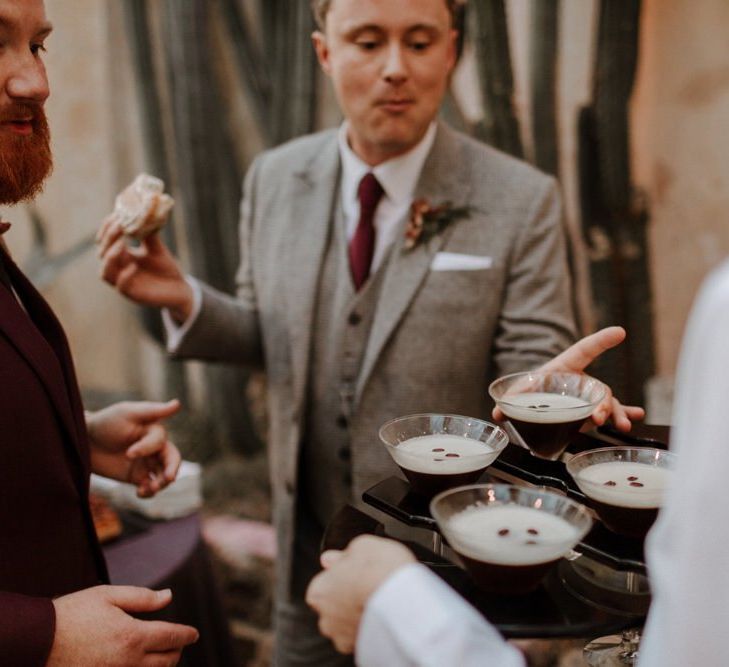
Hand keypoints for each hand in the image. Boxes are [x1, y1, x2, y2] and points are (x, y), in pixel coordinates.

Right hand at [48, 586, 198, 666]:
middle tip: (180, 642)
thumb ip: (143, 598)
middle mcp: (128, 661)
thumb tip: (169, 596)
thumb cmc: (73, 614)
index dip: (186, 634)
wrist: (38, 641)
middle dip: (177, 651)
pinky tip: (142, 664)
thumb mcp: (109, 595)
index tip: (194, 633)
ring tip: (164, 654)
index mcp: (133, 635)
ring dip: (163, 664)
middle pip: (167, 661)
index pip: (172, 637)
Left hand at [87, 400, 181, 496]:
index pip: (160, 442)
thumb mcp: (127, 413)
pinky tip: (140, 493)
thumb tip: (177, 403)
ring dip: (162, 483)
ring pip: (164, 475)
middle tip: (169, 478)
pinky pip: (149, 487)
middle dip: (172, 469)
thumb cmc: (106, 422)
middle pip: (172, 459)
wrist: (84, 441)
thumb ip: (153, 411)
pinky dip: (149, 492)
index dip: (147, 448)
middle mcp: (154, 448)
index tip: (128, 453)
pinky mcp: (136, 477)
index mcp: (154, 431)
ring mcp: (146, 463)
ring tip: (151, 488)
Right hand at [97, 216, 192, 321]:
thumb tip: (145, 212)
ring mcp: (123, 283)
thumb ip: (149, 234)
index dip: (107, 228)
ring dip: (110, 257)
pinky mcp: (133, 295)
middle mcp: (118, 269)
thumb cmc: (166, 269)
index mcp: (121, 256)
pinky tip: (134, 266)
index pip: (104, 241)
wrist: (180, 289)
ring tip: (122, 244)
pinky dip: (125, 276)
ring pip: (105, 272)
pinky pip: (121, 287)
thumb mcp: (157, 248)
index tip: (116, 215)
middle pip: (102, 253)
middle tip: (120, 225)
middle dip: (109, 238)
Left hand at [306, 535, 415, 653]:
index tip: (356, 571)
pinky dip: (372, 628)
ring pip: (348, 624)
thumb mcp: (361, 545)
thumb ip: (343, 554)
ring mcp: (344, 637)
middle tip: (369, 585)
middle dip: (349, 597)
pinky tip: (384, 616)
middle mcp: (326, 619)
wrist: (404, 600)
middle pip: (334, 605)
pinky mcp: (363, 649)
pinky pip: (364, 637)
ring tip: (380, 601)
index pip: (324, 583)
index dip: (342, 575)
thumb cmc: (380, 572)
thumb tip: (332, 558)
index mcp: (319, 591)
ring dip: (360, 614)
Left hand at [492, 326, 644, 430]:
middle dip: (603, 402)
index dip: (600, 341)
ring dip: (616, 412)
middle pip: (597, 387)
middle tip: (599, 416)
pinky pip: (609, 412)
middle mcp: (580, 380)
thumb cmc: (530, 389)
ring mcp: (587, 396)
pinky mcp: (590, 411)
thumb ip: (510, 403)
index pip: (584, 350)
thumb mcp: (519, 393)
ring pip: (607, 402)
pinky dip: (623, 414)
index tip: (619, 332)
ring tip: (622, 423)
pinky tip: (633, 418)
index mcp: (564, 366)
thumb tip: (497, 413)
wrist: (536, 399)